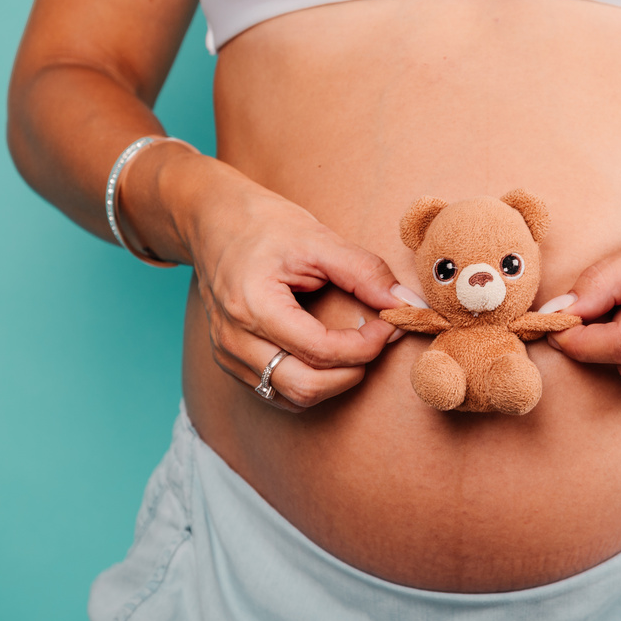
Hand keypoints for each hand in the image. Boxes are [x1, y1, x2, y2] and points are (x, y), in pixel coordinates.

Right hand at [179, 159, 418, 411]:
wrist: (213, 222)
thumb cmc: (264, 226)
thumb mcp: (319, 238)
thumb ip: (366, 272)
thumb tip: (407, 303)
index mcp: (254, 304)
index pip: (320, 350)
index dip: (365, 345)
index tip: (389, 324)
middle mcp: (234, 338)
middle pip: (305, 386)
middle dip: (353, 371)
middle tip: (376, 341)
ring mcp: (227, 354)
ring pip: (292, 397)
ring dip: (334, 381)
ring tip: (355, 348)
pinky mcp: (230, 362)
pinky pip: (277, 392)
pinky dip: (311, 382)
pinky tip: (328, 356)